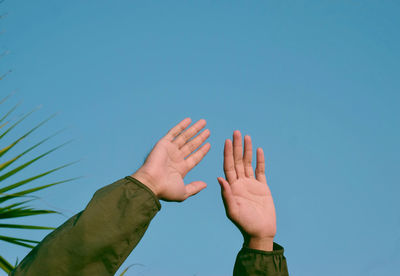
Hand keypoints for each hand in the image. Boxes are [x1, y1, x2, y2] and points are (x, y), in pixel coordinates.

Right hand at [132, 118, 210, 201]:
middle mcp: (176, 158)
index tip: (209, 144)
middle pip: (191, 145)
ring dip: (194, 129)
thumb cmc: (166, 190)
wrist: (151, 183)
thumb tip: (205, 184)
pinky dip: (181, 126)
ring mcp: (170, 150)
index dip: (202, 151)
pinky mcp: (163, 144)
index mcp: (181, 169)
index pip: (194, 157)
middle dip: (200, 138)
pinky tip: (189, 120)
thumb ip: (194, 188)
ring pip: (185, 137)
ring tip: (204, 123)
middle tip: (208, 131)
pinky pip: (174, 132)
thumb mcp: (183, 192)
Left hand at [218, 131, 275, 250]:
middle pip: (237, 161)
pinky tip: (258, 149)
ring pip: (248, 163)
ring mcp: (251, 184)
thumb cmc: (245, 224)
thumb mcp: (232, 210)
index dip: (227, 153)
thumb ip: (226, 194)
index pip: (228, 166)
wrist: (260, 232)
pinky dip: (259, 160)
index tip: (227, 141)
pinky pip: (260, 170)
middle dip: (236, 147)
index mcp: (231, 187)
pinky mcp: (262, 186)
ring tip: (247, 136)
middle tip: (236, 132)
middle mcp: (239, 183)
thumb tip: (219, 178)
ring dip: (247, 150)